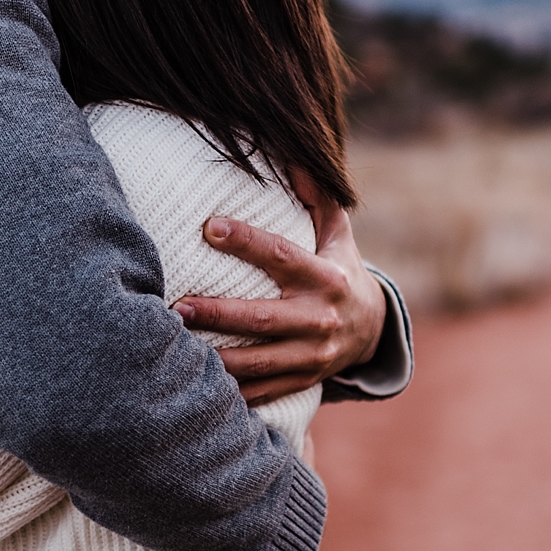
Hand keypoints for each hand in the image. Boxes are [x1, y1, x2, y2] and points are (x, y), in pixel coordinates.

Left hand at [172, 179, 386, 405]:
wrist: (372, 332)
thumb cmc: (340, 270)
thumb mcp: (337, 234)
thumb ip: (318, 198)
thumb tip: (296, 158)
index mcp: (327, 278)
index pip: (281, 256)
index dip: (245, 241)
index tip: (208, 227)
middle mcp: (320, 319)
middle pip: (262, 318)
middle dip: (219, 313)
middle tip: (178, 305)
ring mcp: (311, 356)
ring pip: (258, 362)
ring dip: (217, 358)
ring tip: (178, 345)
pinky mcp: (301, 381)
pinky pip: (262, 391)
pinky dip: (231, 392)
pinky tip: (197, 382)